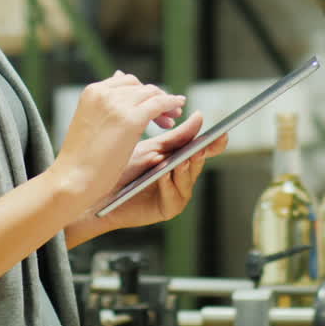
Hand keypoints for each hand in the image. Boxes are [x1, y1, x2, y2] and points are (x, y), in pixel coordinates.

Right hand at [51, 71, 186, 211]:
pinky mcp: (131, 119)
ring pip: (151, 93)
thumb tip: (120, 75)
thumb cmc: (81, 158)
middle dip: (155, 97)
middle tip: (169, 113)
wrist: (73, 179)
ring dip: (165, 102)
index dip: (141, 92)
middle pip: (140, 86)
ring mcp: (117, 104)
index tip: (151, 105)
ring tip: (173, 118)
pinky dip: (171, 103)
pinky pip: (159, 104)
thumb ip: (107, 103)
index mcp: (92, 92)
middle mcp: (104, 93)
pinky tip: (178, 109)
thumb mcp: (92, 122)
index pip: (125, 82)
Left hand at [95, 111, 228, 230]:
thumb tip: (200, 117)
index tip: (222, 133)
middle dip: (198, 155)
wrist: (101, 191)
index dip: (214, 143)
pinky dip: (169, 186)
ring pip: (188, 180)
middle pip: (197, 164)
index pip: (203, 149)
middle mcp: (183, 177)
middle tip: (199, 147)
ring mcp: (177, 194)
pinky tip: (162, 175)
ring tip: (180, 159)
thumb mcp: (153, 149)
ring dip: (183, 170)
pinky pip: (174, 197)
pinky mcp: (168, 208)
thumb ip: (178, 137)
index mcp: (181, 158)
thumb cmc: (125, 168)